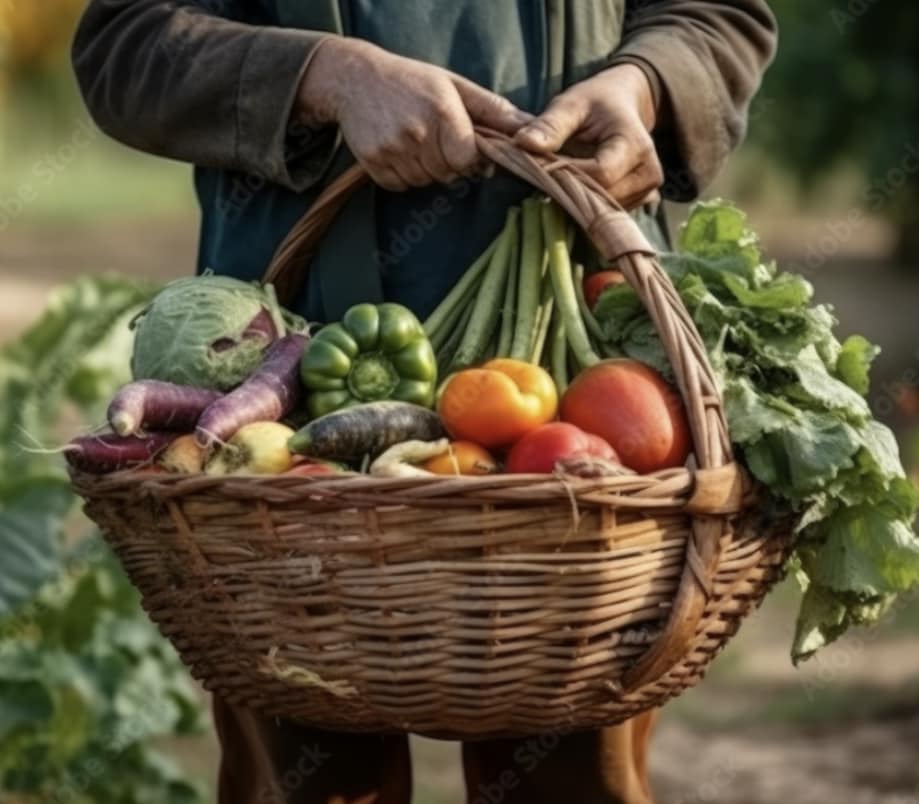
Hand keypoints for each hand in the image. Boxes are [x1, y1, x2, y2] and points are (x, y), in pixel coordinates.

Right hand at [297, 37, 530, 190]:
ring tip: (415, 141)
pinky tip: (399, 150)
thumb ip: (494, 111)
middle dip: (447, 163)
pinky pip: (400, 186)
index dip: (469, 159)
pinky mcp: (373, 162)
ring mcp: (392, 149)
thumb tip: (531, 130)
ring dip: (425, 170)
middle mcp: (416, 132)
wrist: (355, 78)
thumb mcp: (456, 86)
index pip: (467, 160)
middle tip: (435, 139)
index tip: (462, 146)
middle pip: (446, 174)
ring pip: (424, 182)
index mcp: (442, 111)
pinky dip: (403, 175)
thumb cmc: (413, 81)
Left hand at [516, 64, 663, 209]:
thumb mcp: (571, 104)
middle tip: (544, 176)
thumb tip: (522, 143)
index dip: (567, 175)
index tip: (540, 167)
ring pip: (602, 211)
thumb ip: (549, 125)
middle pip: (602, 197)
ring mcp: (646, 191)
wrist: (624, 104)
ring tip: (561, 179)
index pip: (600, 174)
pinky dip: (587, 204)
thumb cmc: (595, 103)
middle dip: (569, 190)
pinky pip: (606, 213)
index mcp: (635, 143)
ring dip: (576, 200)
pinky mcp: (640, 201)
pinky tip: (576, 187)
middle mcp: (648, 172)